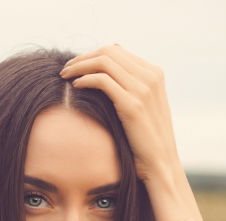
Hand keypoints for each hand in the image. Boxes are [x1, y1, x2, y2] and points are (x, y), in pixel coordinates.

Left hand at [59, 44, 179, 184]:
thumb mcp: (143, 106)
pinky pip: (102, 80)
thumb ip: (130, 86)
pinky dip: (85, 79)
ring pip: (103, 62)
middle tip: (66, 70)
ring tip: (65, 76)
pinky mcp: (133, 105)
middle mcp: (151, 76)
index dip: (92, 55)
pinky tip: (75, 87)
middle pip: (108, 52)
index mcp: (154, 73)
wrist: (160, 163)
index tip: (76, 67)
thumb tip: (108, 69)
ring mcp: (143, 89)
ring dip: (80, 66)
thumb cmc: (145, 139)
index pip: (116, 51)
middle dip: (82, 58)